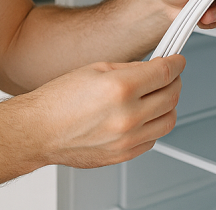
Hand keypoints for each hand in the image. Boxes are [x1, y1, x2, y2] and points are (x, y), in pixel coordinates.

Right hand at [21, 55, 185, 168]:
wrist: (38, 131)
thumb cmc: (57, 101)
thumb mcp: (94, 69)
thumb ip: (128, 69)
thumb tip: (150, 69)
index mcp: (120, 88)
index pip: (165, 73)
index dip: (176, 64)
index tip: (177, 62)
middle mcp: (127, 115)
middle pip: (171, 96)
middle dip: (174, 82)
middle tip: (168, 77)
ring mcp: (127, 139)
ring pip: (168, 121)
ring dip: (168, 106)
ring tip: (157, 97)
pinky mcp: (124, 155)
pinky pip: (153, 139)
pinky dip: (154, 125)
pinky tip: (142, 116)